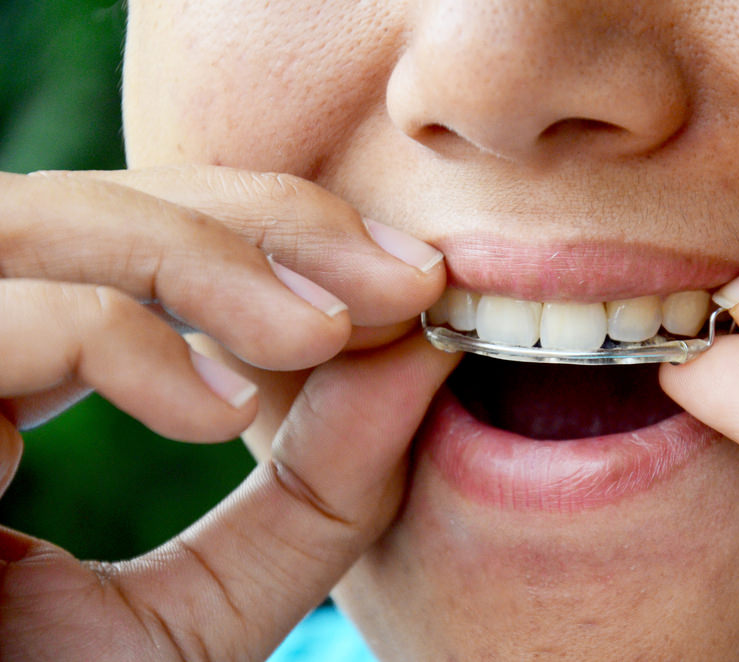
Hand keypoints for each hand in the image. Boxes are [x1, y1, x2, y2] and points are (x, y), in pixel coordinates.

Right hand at [0, 166, 457, 659]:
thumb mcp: (210, 606)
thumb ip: (314, 498)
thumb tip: (420, 361)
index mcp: (22, 374)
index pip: (152, 247)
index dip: (284, 241)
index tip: (407, 287)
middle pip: (109, 203)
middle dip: (272, 223)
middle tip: (403, 282)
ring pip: (47, 220)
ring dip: (212, 259)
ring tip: (325, 333)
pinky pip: (1, 316)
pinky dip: (118, 335)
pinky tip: (217, 409)